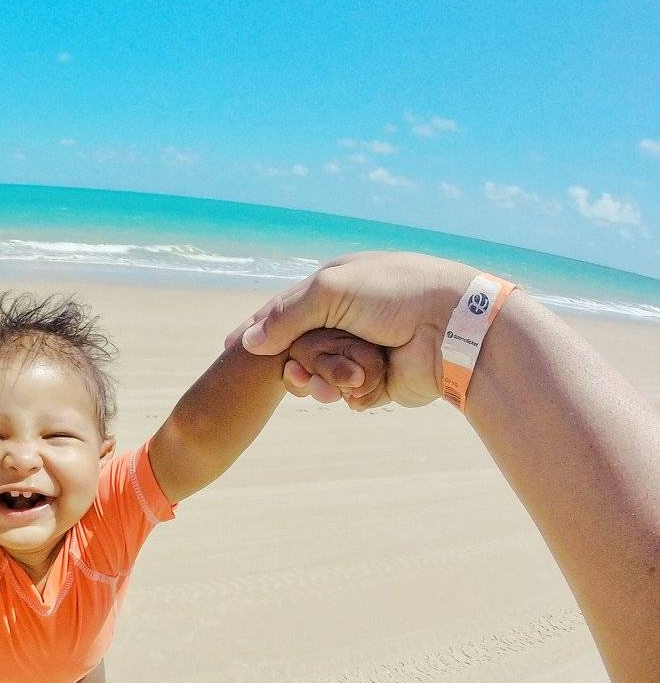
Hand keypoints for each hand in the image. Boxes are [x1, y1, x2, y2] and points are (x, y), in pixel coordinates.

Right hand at [226, 251, 475, 406]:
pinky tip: (353, 392)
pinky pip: (348, 394)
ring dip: (319, 382)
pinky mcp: (380, 381)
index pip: (285, 309)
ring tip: (328, 387)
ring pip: (320, 375)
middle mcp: (348, 318)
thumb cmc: (395, 294)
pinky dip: (348, 395)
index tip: (229, 348)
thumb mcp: (330, 290)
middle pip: (298, 347)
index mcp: (337, 288)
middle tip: (292, 375)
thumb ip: (285, 315)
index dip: (257, 328)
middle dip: (291, 363)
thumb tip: (247, 343)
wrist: (452, 326)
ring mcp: (364, 350)